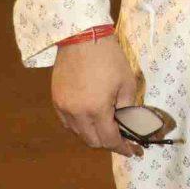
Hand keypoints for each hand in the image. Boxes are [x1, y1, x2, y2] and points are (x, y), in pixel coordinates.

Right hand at [51, 35, 143, 156]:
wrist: (82, 37)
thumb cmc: (109, 57)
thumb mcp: (126, 83)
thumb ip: (128, 109)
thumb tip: (129, 125)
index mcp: (97, 109)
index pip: (110, 140)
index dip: (123, 149)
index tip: (133, 151)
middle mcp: (77, 113)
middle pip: (93, 141)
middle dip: (109, 143)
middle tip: (122, 138)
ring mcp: (63, 107)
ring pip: (79, 133)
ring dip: (93, 134)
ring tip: (106, 127)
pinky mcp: (56, 99)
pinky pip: (67, 122)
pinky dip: (80, 125)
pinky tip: (89, 118)